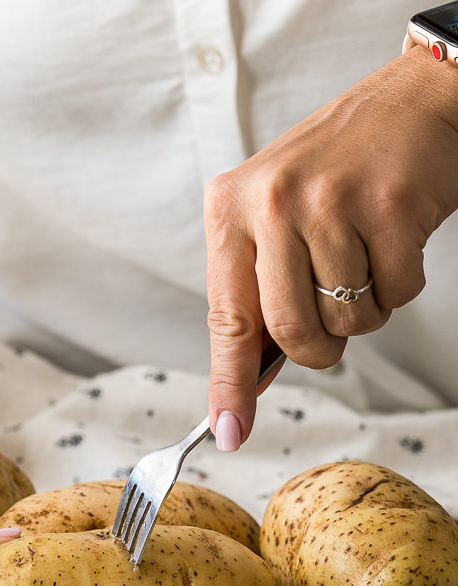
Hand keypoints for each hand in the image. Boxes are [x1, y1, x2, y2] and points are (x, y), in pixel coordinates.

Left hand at [205, 46, 457, 449]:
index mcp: (231, 209)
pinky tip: (392, 237)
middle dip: (319, 347)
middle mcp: (272, 202)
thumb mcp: (273, 216)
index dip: (229, 383)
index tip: (229, 432)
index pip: (226, 318)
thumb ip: (257, 290)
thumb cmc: (335, 171)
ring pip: (349, 320)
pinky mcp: (390, 206)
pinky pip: (398, 295)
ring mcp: (331, 202)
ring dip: (363, 308)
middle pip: (292, 332)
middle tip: (331, 317)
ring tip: (362, 253)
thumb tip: (251, 376)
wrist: (408, 103)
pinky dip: (400, 283)